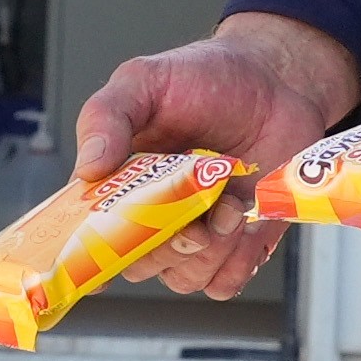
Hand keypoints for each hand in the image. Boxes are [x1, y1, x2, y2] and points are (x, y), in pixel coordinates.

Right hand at [70, 12, 359, 299]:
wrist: (275, 81)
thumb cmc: (205, 77)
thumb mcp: (143, 81)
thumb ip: (106, 117)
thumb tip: (87, 169)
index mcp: (116, 185)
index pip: (85, 237)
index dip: (88, 253)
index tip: (110, 246)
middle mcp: (151, 217)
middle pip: (137, 266)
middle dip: (164, 246)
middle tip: (190, 210)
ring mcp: (195, 234)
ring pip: (183, 278)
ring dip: (207, 250)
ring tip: (229, 203)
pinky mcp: (237, 245)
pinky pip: (225, 282)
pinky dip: (236, 260)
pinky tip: (245, 220)